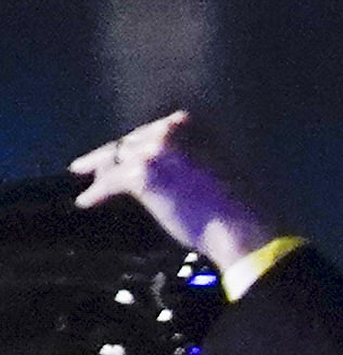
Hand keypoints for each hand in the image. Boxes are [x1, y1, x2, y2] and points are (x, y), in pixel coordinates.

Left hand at [68, 111, 277, 282]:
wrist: (244, 228)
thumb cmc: (241, 208)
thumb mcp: (219, 166)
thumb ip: (193, 156)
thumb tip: (170, 166)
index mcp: (193, 125)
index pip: (153, 130)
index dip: (137, 143)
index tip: (128, 152)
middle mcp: (170, 130)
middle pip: (130, 140)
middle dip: (113, 154)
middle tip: (96, 165)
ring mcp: (154, 150)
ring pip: (115, 156)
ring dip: (98, 169)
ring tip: (85, 176)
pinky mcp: (142, 174)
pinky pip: (110, 181)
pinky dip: (97, 192)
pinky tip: (87, 200)